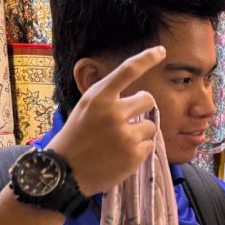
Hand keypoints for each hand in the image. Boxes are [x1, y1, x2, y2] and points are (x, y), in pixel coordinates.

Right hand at [48, 46, 165, 195]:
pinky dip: (139, 150)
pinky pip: (149, 146)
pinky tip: (121, 156)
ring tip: (120, 143)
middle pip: (148, 100)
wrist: (63, 173)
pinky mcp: (134, 154)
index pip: (128, 70)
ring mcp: (125, 134)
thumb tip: (140, 98)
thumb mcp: (85, 109)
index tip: (161, 51)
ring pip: (152, 126)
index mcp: (98, 97)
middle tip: (127, 121)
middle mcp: (113, 112)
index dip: (147, 58)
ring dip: (141, 133)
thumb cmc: (75, 139)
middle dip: (142, 109)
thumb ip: (109, 100)